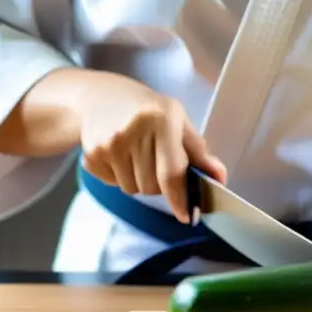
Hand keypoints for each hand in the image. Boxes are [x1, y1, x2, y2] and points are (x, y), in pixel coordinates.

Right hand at [78, 74, 225, 222]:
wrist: (102, 96)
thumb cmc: (148, 109)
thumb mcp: (178, 120)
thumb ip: (198, 151)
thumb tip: (219, 176)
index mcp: (161, 121)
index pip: (172, 173)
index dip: (180, 198)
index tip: (186, 215)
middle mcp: (133, 132)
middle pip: (152, 187)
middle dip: (159, 183)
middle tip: (156, 161)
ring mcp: (109, 145)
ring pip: (132, 189)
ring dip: (139, 181)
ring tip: (137, 155)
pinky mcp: (92, 155)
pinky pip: (113, 185)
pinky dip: (120, 177)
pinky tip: (120, 155)